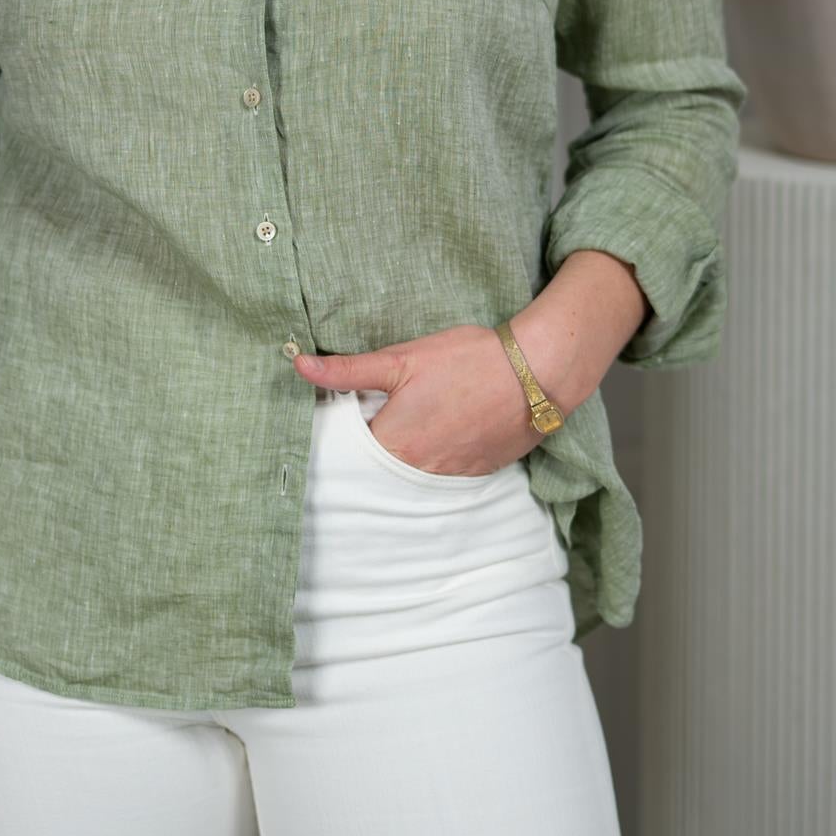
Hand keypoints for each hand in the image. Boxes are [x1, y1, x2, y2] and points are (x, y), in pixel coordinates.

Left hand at [291, 322, 549, 477]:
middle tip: (365, 428)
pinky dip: (434, 460)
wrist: (537, 372)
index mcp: (395, 446)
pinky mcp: (478, 473)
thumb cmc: (468, 359)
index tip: (329, 429)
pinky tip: (438, 435)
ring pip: (411, 476)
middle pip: (379, 472)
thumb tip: (297, 364)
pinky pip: (443, 475)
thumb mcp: (402, 358)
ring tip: (405, 429)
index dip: (337, 444)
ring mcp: (452, 476)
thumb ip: (347, 369)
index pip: (349, 458)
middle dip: (368, 455)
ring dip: (402, 459)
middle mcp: (420, 472)